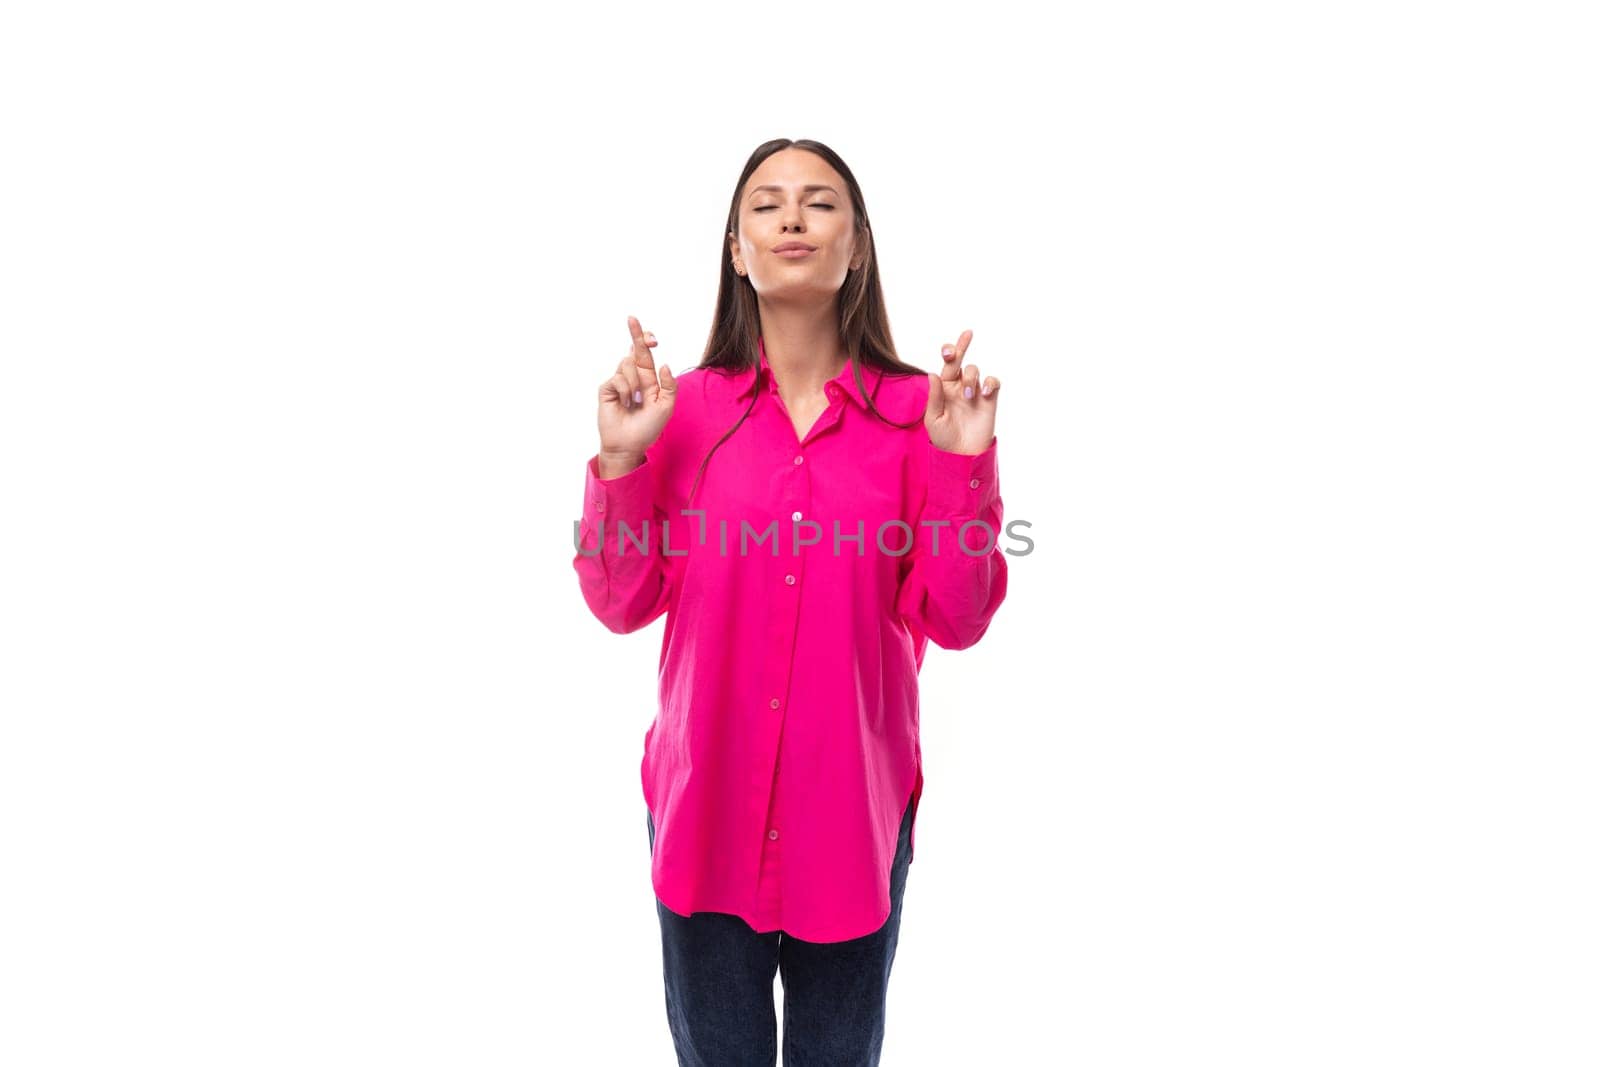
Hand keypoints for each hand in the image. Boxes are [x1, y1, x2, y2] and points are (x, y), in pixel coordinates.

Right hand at [598, 315, 677, 468]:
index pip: (646, 354)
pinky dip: (625, 391)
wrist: (628, 444)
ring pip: (628, 364)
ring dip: (635, 383)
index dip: (645, 340)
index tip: (650, 334)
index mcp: (648, 379)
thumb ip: (668, 385)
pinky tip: (624, 403)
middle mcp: (633, 377)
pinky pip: (619, 378)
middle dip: (635, 332)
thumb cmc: (648, 428)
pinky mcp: (607, 388)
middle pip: (634, 349)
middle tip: (632, 318)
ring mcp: (618, 381)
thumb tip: (665, 364)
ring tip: (634, 401)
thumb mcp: (666, 407)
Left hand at [924, 329, 998, 454]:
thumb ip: (934, 396)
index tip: (948, 350)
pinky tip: (985, 393)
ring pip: (974, 370)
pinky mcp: (990, 399)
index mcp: (943, 388)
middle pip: (961, 360)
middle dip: (961, 346)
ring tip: (968, 397)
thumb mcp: (934, 418)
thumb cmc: (944, 438)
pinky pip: (993, 381)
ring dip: (970, 379)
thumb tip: (932, 373)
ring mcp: (975, 392)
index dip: (949, 352)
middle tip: (964, 338)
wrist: (963, 455)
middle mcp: (959, 386)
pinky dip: (990, 382)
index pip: (946, 365)